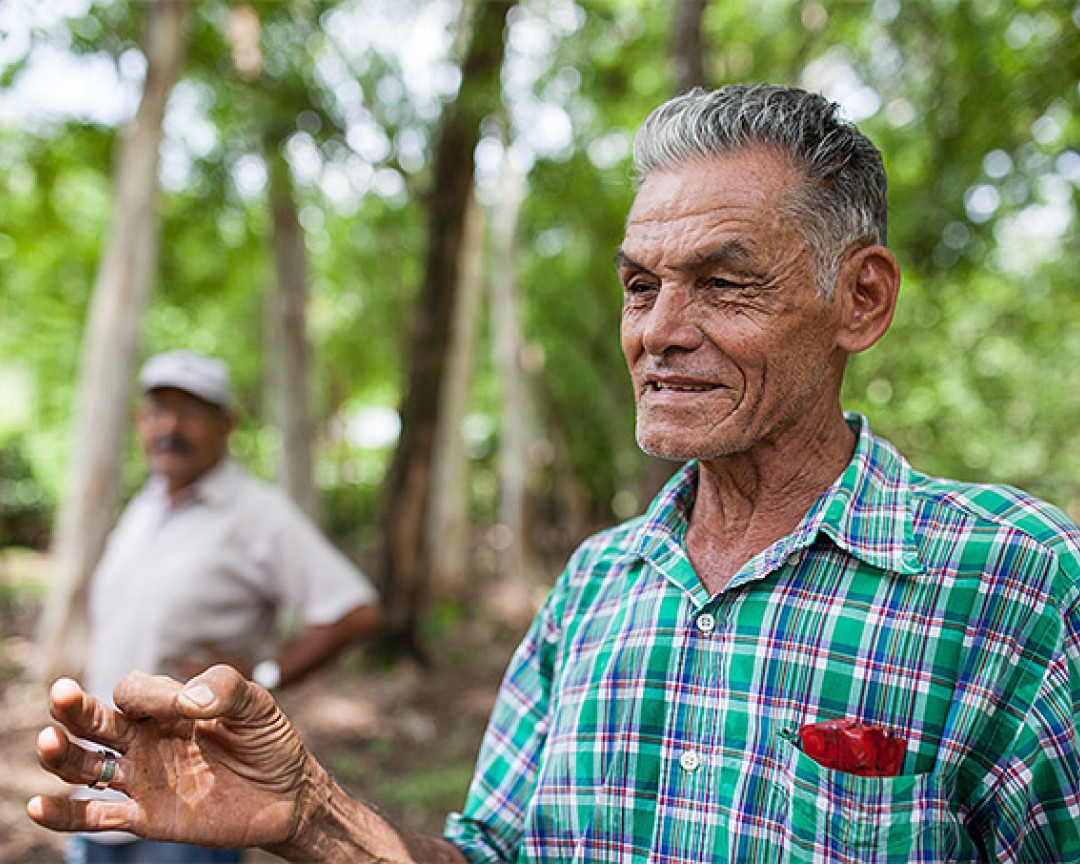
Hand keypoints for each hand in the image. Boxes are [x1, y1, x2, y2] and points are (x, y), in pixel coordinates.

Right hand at [27, 665, 308, 849]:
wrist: (287, 796)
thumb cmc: (269, 743)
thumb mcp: (258, 706)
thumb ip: (226, 690)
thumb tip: (187, 702)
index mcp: (170, 706)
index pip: (135, 691)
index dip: (149, 695)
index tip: (183, 706)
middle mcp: (148, 738)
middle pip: (96, 721)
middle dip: (75, 709)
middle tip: (61, 696)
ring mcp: (144, 777)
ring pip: (87, 765)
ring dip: (64, 755)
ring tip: (49, 741)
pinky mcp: (146, 816)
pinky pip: (96, 816)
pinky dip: (65, 815)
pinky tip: (39, 807)